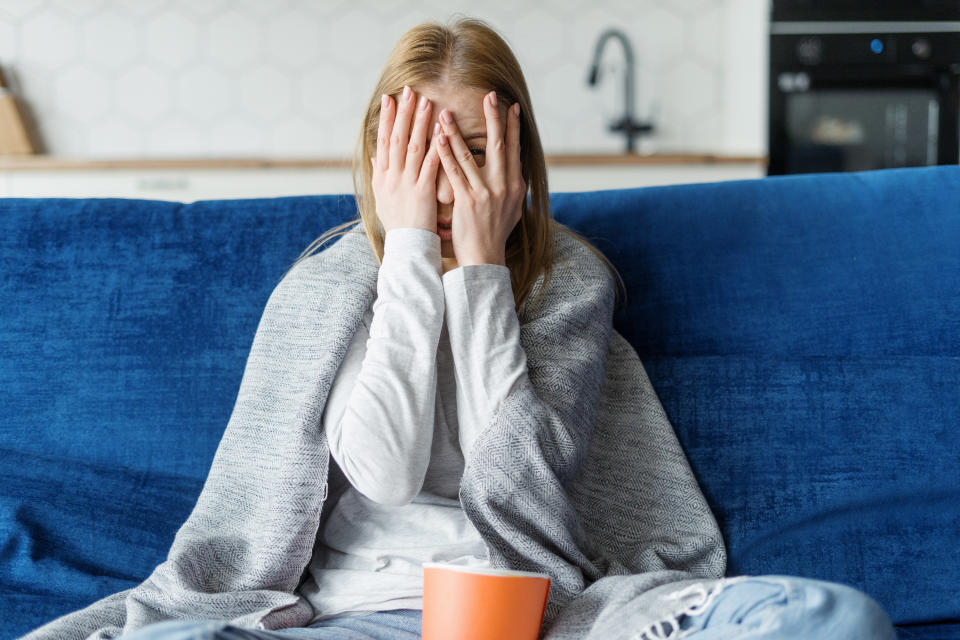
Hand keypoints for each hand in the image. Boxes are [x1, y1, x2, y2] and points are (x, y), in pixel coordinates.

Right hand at [370, 85, 441, 233]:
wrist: (406, 249)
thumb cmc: (398, 226)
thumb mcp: (382, 200)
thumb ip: (380, 176)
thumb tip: (376, 158)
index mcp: (381, 178)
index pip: (383, 142)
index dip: (386, 119)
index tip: (389, 99)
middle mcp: (391, 177)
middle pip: (397, 139)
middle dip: (403, 113)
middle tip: (409, 90)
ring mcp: (406, 184)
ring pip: (413, 147)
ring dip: (419, 123)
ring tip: (426, 101)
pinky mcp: (422, 192)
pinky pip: (430, 165)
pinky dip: (436, 146)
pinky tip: (442, 131)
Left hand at [435, 92, 524, 266]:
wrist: (485, 258)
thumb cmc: (495, 234)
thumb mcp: (512, 209)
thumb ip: (512, 188)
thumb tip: (515, 172)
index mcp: (516, 186)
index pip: (515, 149)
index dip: (513, 127)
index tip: (511, 106)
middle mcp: (504, 186)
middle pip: (499, 145)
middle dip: (494, 119)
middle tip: (489, 96)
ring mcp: (486, 193)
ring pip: (470, 155)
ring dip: (457, 132)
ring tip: (446, 113)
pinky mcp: (468, 201)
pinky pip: (454, 171)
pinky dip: (445, 152)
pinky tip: (438, 138)